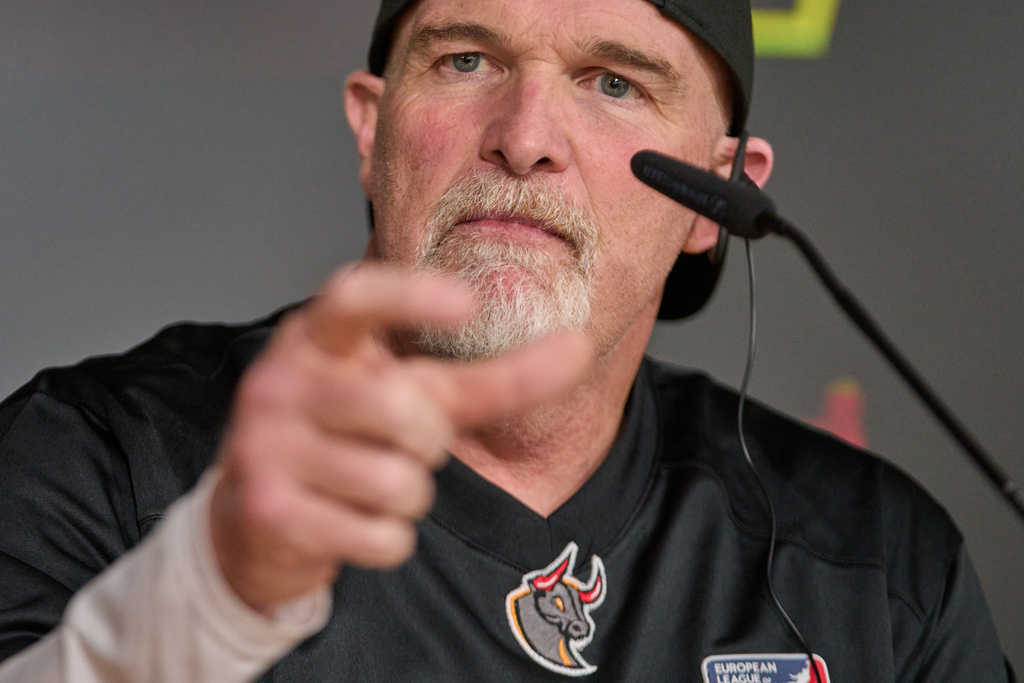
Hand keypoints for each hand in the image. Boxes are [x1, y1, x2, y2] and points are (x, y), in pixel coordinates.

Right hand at [208, 264, 589, 613]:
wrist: (257, 515)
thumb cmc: (348, 436)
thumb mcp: (416, 396)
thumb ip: (494, 377)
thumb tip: (579, 347)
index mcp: (316, 338)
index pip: (354, 296)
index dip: (409, 296)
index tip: (467, 304)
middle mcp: (279, 381)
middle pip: (405, 412)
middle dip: (429, 444)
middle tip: (401, 447)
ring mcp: (264, 444)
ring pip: (396, 484)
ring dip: (408, 499)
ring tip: (369, 487)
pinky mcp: (266, 508)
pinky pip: (379, 536)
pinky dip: (387, 541)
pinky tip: (351, 524)